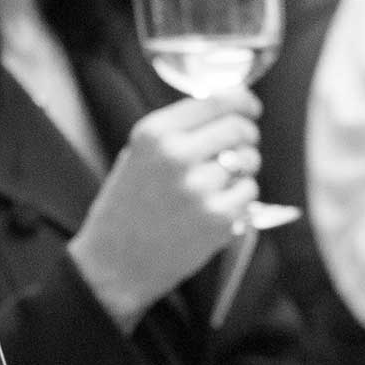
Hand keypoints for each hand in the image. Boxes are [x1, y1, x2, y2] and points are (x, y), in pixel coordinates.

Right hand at [72, 91, 263, 327]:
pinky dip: (240, 199)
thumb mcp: (138, 155)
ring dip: (241, 170)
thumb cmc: (127, 208)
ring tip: (217, 185)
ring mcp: (199, 188)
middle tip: (240, 148)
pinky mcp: (217, 218)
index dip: (243, 101)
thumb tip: (227, 110)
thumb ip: (178, 131)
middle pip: (239, 128)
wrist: (113, 264)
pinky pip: (249, 192)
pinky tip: (214, 207)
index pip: (217, 100)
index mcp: (154, 133)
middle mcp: (176, 155)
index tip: (250, 106)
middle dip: (246, 136)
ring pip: (248, 161)